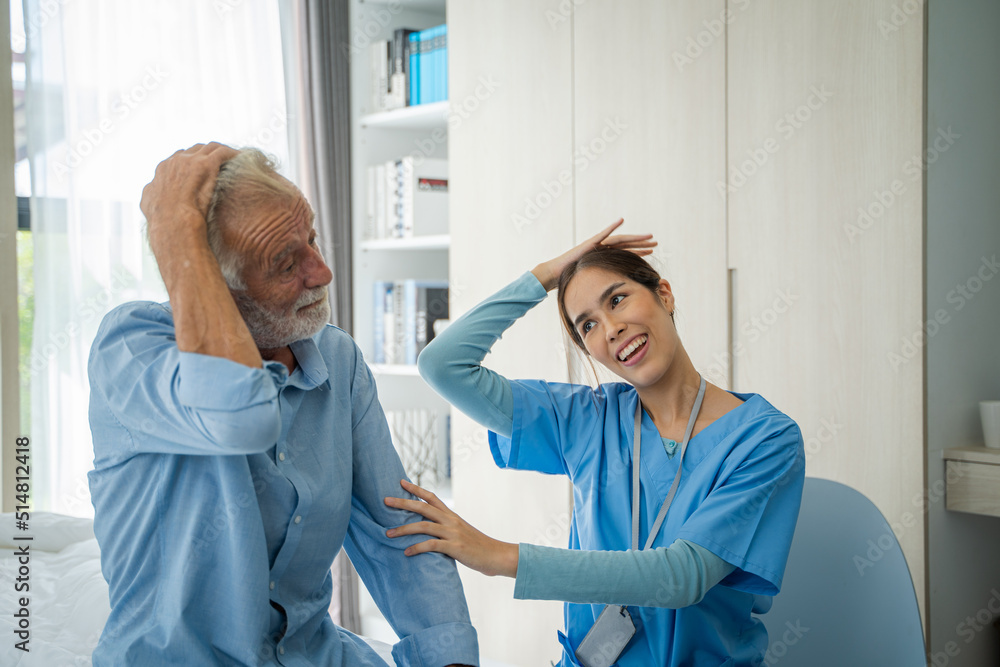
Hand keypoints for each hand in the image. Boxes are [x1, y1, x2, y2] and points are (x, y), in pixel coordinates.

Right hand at [140, 142, 238, 254]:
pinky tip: (245, 159)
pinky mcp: (206, 164)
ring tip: (237, 159)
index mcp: (162, 171)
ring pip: (210, 148)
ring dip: (224, 152)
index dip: (193, 162)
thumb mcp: (151, 209)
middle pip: (195, 150)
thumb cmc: (166, 225)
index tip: (204, 168)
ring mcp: (189, 162)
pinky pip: (222, 153)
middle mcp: (174, 162)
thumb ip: (154, 199)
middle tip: (224, 162)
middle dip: (209, 153)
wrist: (173, 225)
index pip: (179, 158)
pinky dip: (233, 154)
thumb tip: (152, 200)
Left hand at [385, 480, 518, 577]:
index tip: (401, 482)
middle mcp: (451, 521)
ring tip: (388, 534)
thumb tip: (430, 533)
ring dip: (404, 529)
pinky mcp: (454, 547)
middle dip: (403, 503)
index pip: (431, 497)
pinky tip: (406, 552)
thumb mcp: (461, 533)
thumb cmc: (479, 547)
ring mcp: (453, 533)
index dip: (416, 489)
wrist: (497, 556)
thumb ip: (446, 530)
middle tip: (385, 500)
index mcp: (452, 516)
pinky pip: (431, 545)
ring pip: (424, 525)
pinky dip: (417, 548)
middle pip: (423, 507)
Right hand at [530, 217, 656, 290]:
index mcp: (606, 257)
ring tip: (648, 236)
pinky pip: (602, 235)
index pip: (626, 252)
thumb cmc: (573, 280)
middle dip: (641, 243)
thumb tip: (614, 295)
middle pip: (626, 244)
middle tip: (655, 242)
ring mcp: (596, 245)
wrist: (557, 274)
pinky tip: (621, 221)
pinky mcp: (588, 243)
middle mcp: (603, 249)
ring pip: (619, 239)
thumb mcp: (594, 283)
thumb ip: (604, 284)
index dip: (639, 251)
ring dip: (634, 237)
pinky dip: (611, 227)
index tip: (652, 251)